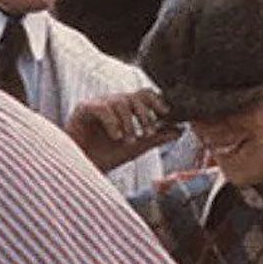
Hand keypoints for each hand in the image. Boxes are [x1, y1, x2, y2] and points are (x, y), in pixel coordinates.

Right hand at [65, 89, 180, 172]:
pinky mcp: (83, 108)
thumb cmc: (106, 156)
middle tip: (148, 132)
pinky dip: (112, 122)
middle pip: (136, 95)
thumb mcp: (136, 147)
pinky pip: (103, 107)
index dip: (157, 101)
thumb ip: (157, 137)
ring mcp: (98, 103)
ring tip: (128, 140)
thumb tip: (180, 130)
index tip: (166, 113)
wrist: (82, 168)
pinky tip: (115, 137)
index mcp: (126, 108)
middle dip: (145, 113)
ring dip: (129, 122)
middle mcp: (113, 103)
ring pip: (121, 101)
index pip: (145, 94)